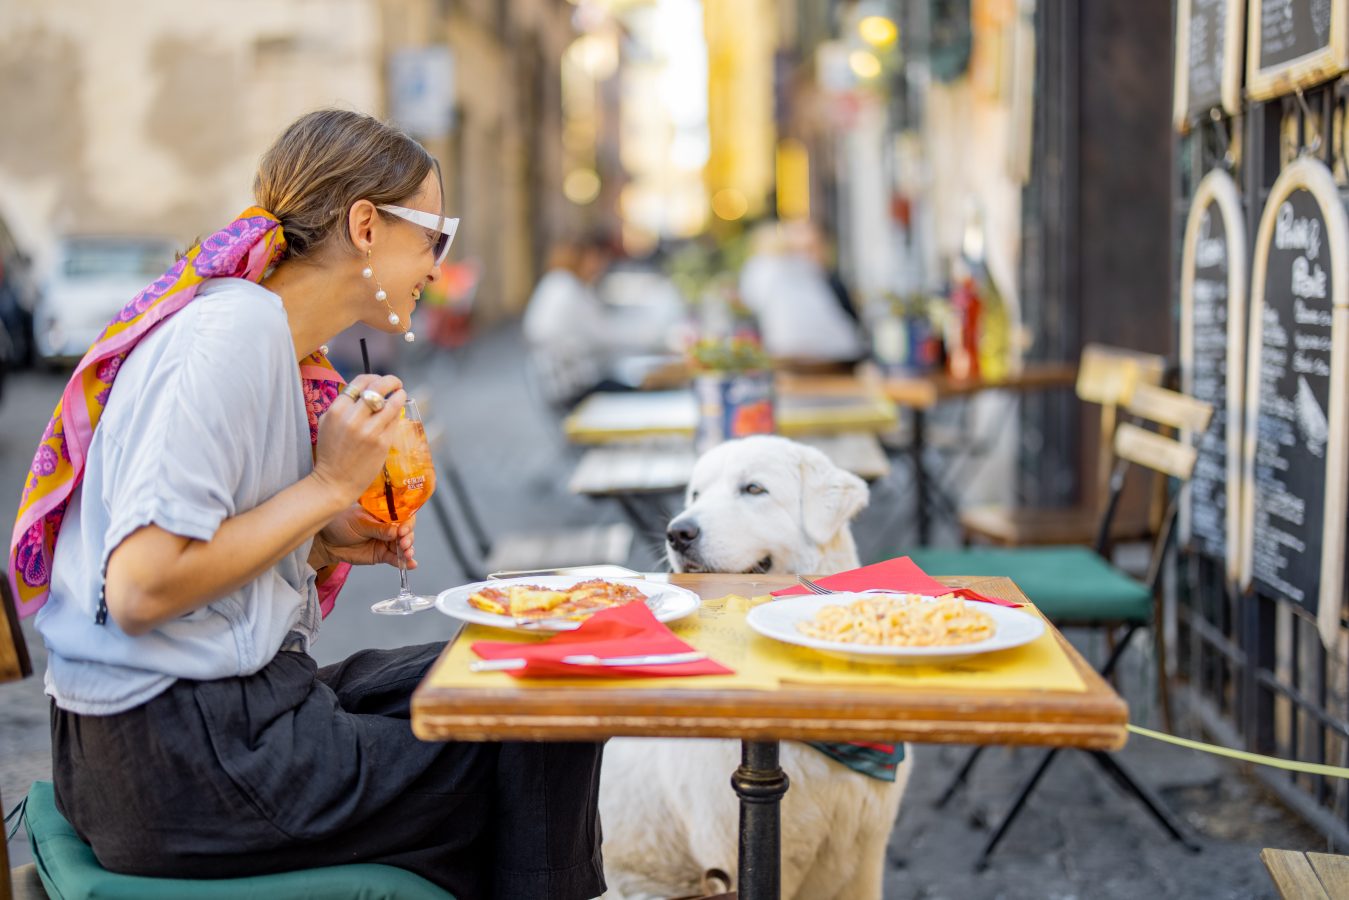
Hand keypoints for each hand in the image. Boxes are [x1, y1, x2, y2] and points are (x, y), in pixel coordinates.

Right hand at [312, 373, 405, 502]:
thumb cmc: (330, 452)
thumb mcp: (327, 423)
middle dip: (390, 381)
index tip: (379, 380)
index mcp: (337, 410)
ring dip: (399, 395)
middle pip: (378, 388)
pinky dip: (397, 414)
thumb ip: (343, 406)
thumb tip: (363, 392)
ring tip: (401, 394)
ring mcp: (369, 430)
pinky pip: (394, 421)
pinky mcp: (382, 443)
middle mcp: (353, 418)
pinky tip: (397, 413)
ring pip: (391, 403)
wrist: (334, 482)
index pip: (360, 382)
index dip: (373, 377)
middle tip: (396, 382)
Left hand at [312, 505, 417, 569]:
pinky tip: (410, 564)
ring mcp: (386, 542)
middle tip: (403, 544)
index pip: (403, 516)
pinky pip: (396, 559)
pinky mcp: (382, 555)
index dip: (407, 523)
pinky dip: (404, 562)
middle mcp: (389, 527)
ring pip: (403, 546)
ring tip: (407, 555)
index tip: (403, 530)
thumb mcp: (359, 523)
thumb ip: (377, 529)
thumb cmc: (340, 524)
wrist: (326, 541)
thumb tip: (395, 531)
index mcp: (385, 513)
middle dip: (408, 538)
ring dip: (408, 551)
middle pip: (407, 532)